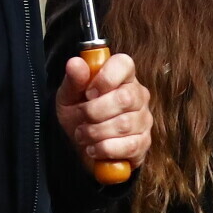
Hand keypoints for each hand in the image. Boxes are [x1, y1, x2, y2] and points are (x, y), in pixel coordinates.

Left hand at [53, 48, 151, 171]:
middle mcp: (138, 95)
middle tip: (81, 118)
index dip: (105, 78)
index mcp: (122, 76)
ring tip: (83, 135)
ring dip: (96, 133)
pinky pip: (129, 146)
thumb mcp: (69, 97)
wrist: (82, 147)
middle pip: (125, 98)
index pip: (124, 64)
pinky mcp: (144, 143)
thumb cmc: (78, 116)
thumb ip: (73, 80)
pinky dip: (105, 149)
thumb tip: (75, 63)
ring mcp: (144, 120)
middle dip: (94, 112)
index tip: (88, 93)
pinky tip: (94, 148)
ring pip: (124, 125)